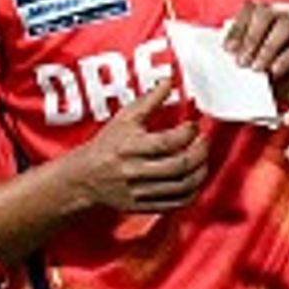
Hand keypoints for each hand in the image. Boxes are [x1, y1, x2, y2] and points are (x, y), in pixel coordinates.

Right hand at [64, 76, 208, 211]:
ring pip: (182, 186)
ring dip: (201, 170)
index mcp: (130, 147)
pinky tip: (195, 176)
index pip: (167, 142)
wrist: (84, 178)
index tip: (194, 124)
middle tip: (204, 139)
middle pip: (179, 166)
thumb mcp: (124, 118)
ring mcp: (140, 192)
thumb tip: (169, 81)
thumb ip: (149, 100)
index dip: (188, 132)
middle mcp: (135, 171)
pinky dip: (193, 190)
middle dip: (200, 150)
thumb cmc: (107, 144)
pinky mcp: (145, 207)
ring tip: (203, 156)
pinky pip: (178, 203)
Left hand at [222, 0, 288, 107]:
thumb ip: (243, 55)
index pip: (251, 9)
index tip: (229, 49)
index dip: (238, 27)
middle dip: (251, 37)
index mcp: (267, 19)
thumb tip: (227, 53)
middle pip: (267, 12)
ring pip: (285, 25)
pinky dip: (285, 57)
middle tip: (242, 61)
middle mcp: (285, 19)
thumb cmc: (277, 78)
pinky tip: (275, 71)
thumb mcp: (255, 66)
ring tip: (257, 68)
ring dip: (267, 47)